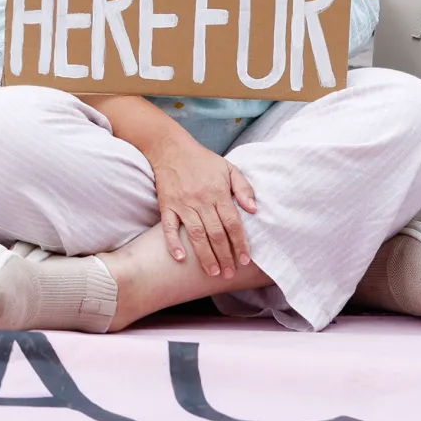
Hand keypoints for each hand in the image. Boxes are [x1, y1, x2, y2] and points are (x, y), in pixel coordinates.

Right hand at [146, 129, 257, 277]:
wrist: (170, 147)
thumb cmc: (202, 160)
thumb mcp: (228, 168)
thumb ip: (244, 188)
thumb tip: (254, 210)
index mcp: (218, 192)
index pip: (232, 223)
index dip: (240, 243)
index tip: (244, 260)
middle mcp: (201, 200)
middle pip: (216, 233)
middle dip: (225, 256)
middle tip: (229, 273)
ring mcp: (182, 203)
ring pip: (196, 234)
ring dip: (205, 255)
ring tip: (213, 272)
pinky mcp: (166, 205)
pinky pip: (169, 226)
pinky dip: (173, 242)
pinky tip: (180, 257)